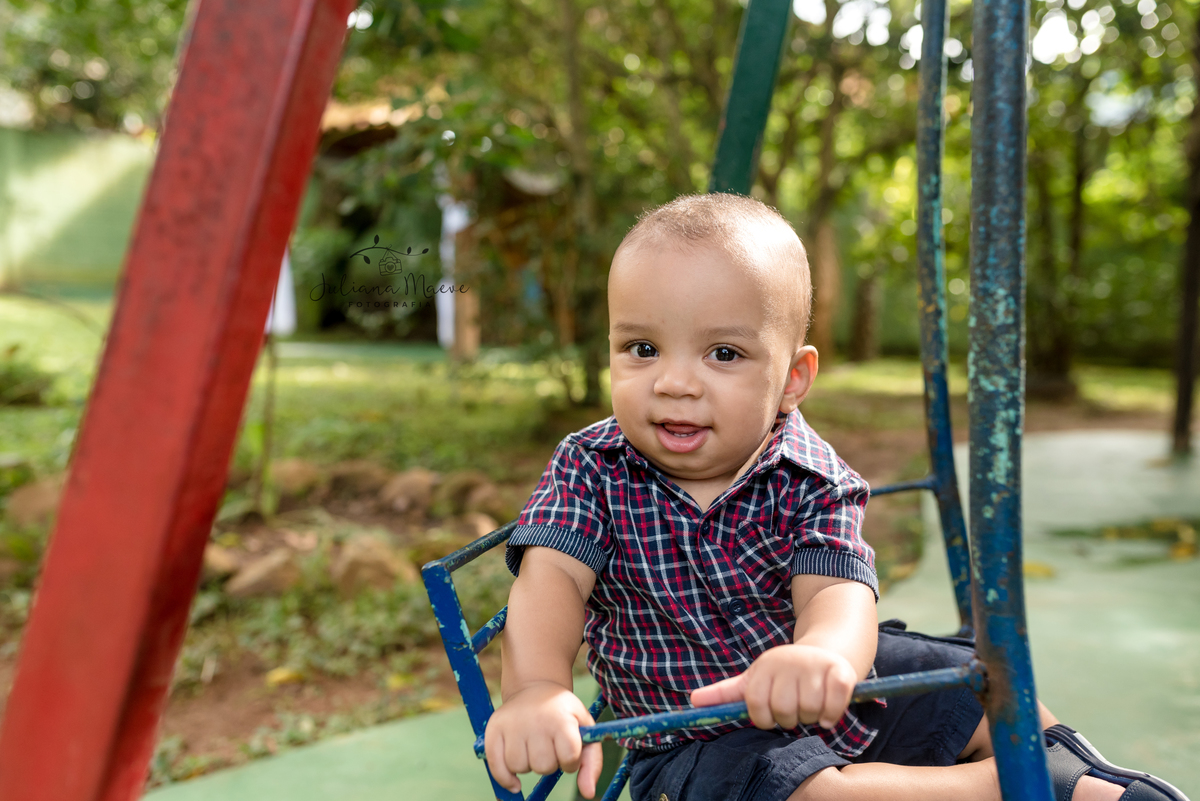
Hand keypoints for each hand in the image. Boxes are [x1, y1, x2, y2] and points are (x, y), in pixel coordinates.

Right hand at [483, 681, 603, 797]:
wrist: (536, 688)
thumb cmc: (564, 715)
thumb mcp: (585, 729)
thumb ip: (592, 762)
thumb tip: (588, 794)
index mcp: (561, 719)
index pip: (569, 757)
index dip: (570, 761)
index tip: (568, 750)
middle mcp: (535, 720)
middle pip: (542, 766)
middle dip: (549, 764)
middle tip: (549, 747)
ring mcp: (512, 724)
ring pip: (519, 767)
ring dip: (528, 766)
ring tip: (532, 749)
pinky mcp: (494, 728)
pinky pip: (496, 767)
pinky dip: (505, 778)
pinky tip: (514, 780)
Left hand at [689, 644, 857, 730]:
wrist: (823, 653)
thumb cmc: (783, 674)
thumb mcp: (753, 680)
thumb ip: (725, 692)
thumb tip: (693, 701)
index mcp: (765, 666)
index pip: (757, 706)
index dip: (764, 719)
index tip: (771, 716)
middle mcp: (788, 661)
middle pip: (784, 711)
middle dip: (790, 719)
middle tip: (794, 710)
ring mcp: (815, 665)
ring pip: (810, 711)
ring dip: (811, 718)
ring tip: (810, 707)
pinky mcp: (840, 671)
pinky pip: (835, 704)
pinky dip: (832, 714)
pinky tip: (827, 713)